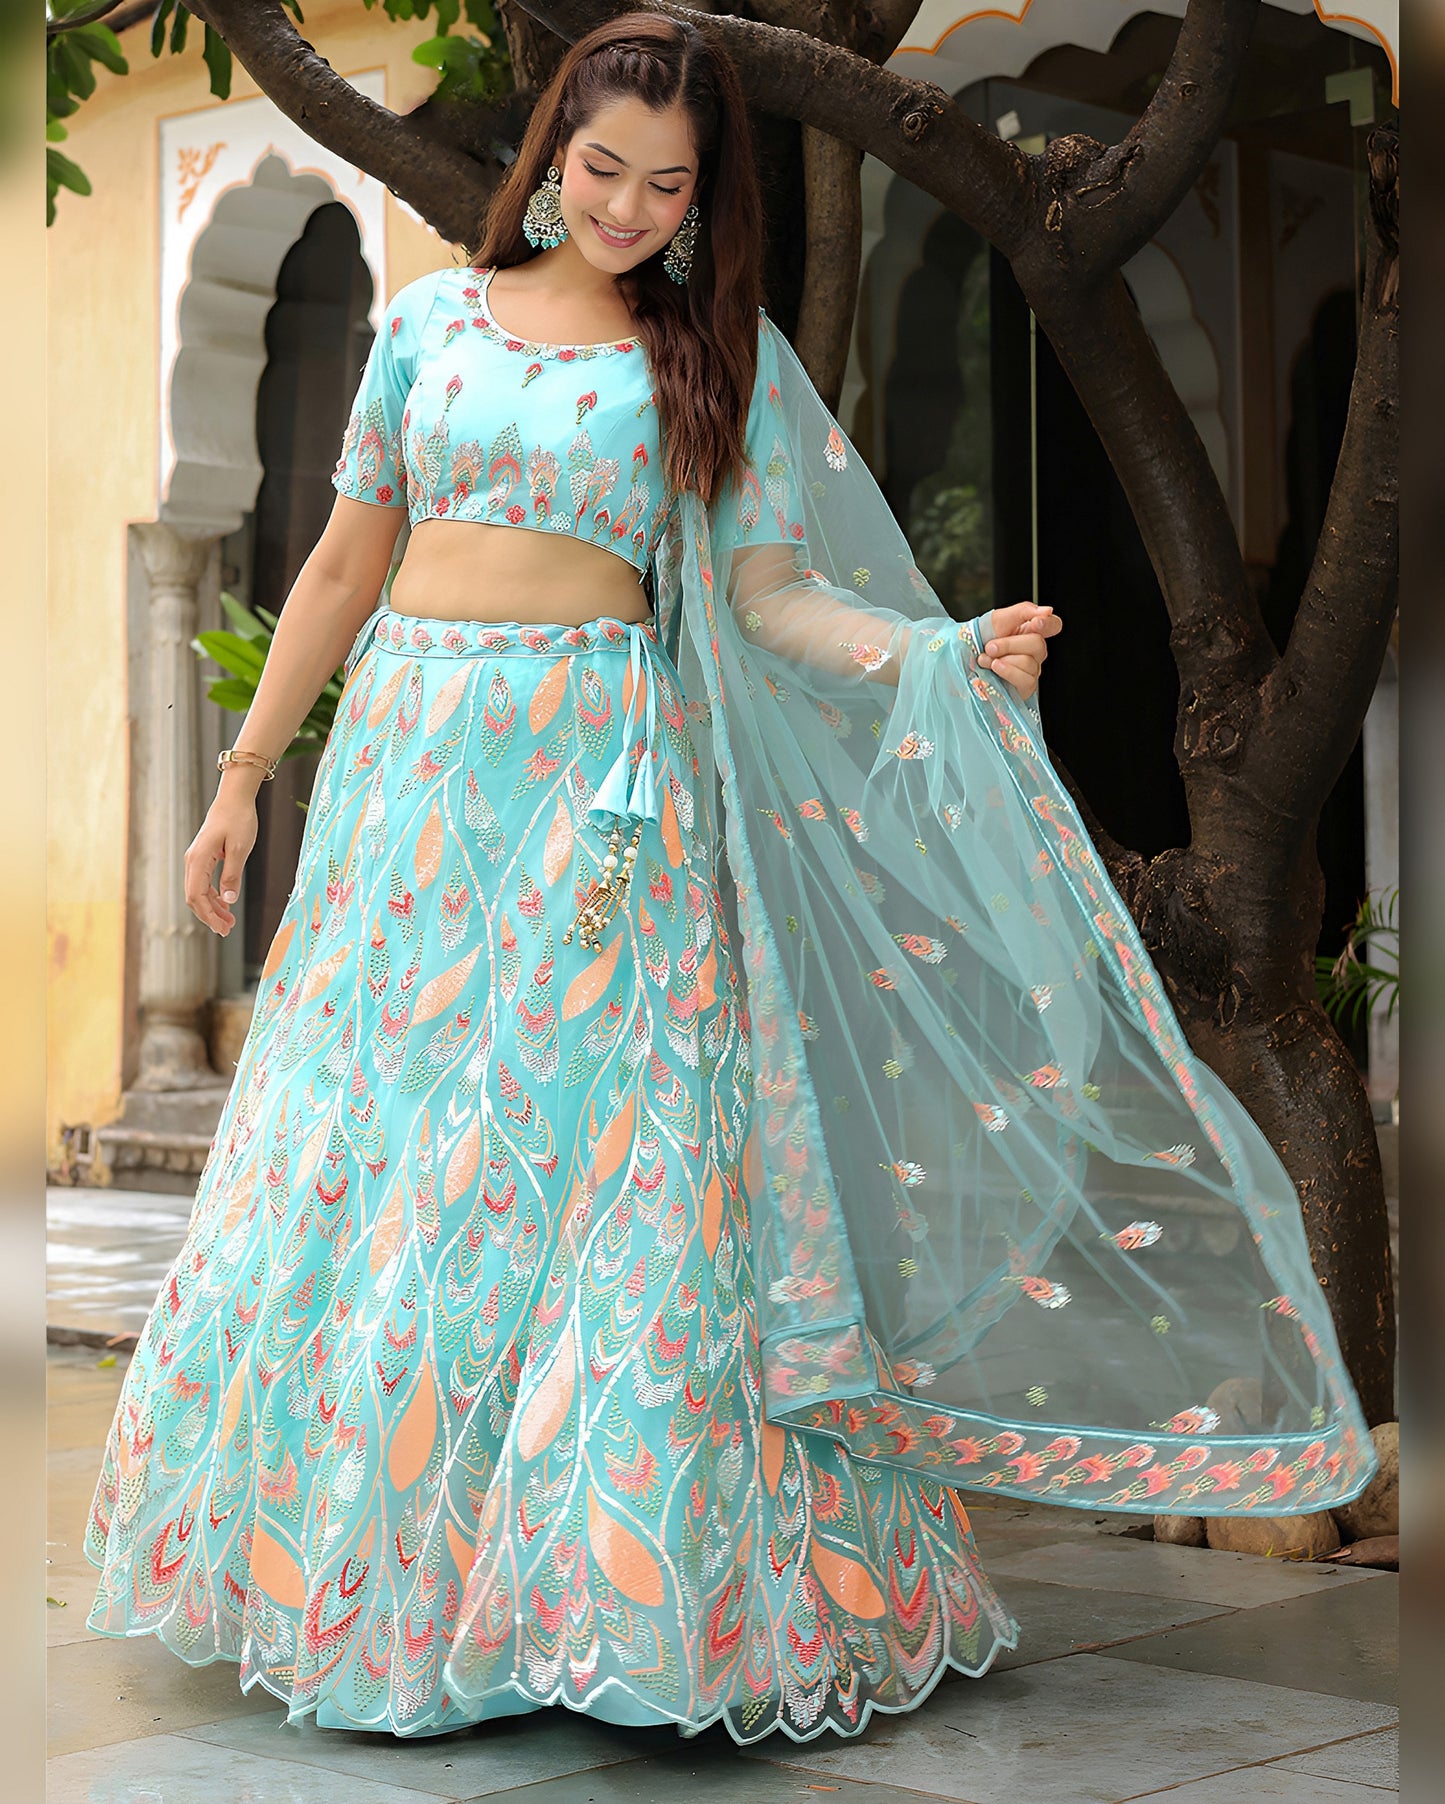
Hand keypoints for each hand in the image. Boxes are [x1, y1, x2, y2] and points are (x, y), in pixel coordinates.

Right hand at [184, 791, 258, 935]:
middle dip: (209, 916)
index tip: (222, 928)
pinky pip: (204, 883)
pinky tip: (226, 905)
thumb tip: (227, 901)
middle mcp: (192, 860)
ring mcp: (196, 859)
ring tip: (229, 922)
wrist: (234, 798)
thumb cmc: (239, 819)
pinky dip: (213, 896)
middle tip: (226, 930)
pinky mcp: (203, 857)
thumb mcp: (240, 849)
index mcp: (198, 859)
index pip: (196, 895)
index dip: (208, 915)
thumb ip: (232, 876)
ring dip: (212, 908)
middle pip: (194, 897)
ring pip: (198, 891)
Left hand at [980, 600, 1060, 700]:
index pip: (1053, 625)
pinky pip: (1025, 679)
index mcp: (1031, 631)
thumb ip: (1024, 611)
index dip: (1048, 624)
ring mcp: (1032, 669)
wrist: (963, 660)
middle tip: (991, 646)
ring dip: (1002, 659)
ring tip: (987, 659)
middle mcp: (1034, 651)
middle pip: (1038, 644)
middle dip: (1009, 644)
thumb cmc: (981, 639)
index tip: (1035, 623)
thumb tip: (1047, 611)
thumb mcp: (998, 619)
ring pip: (1029, 662)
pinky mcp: (1025, 686)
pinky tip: (995, 668)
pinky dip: (1007, 672)